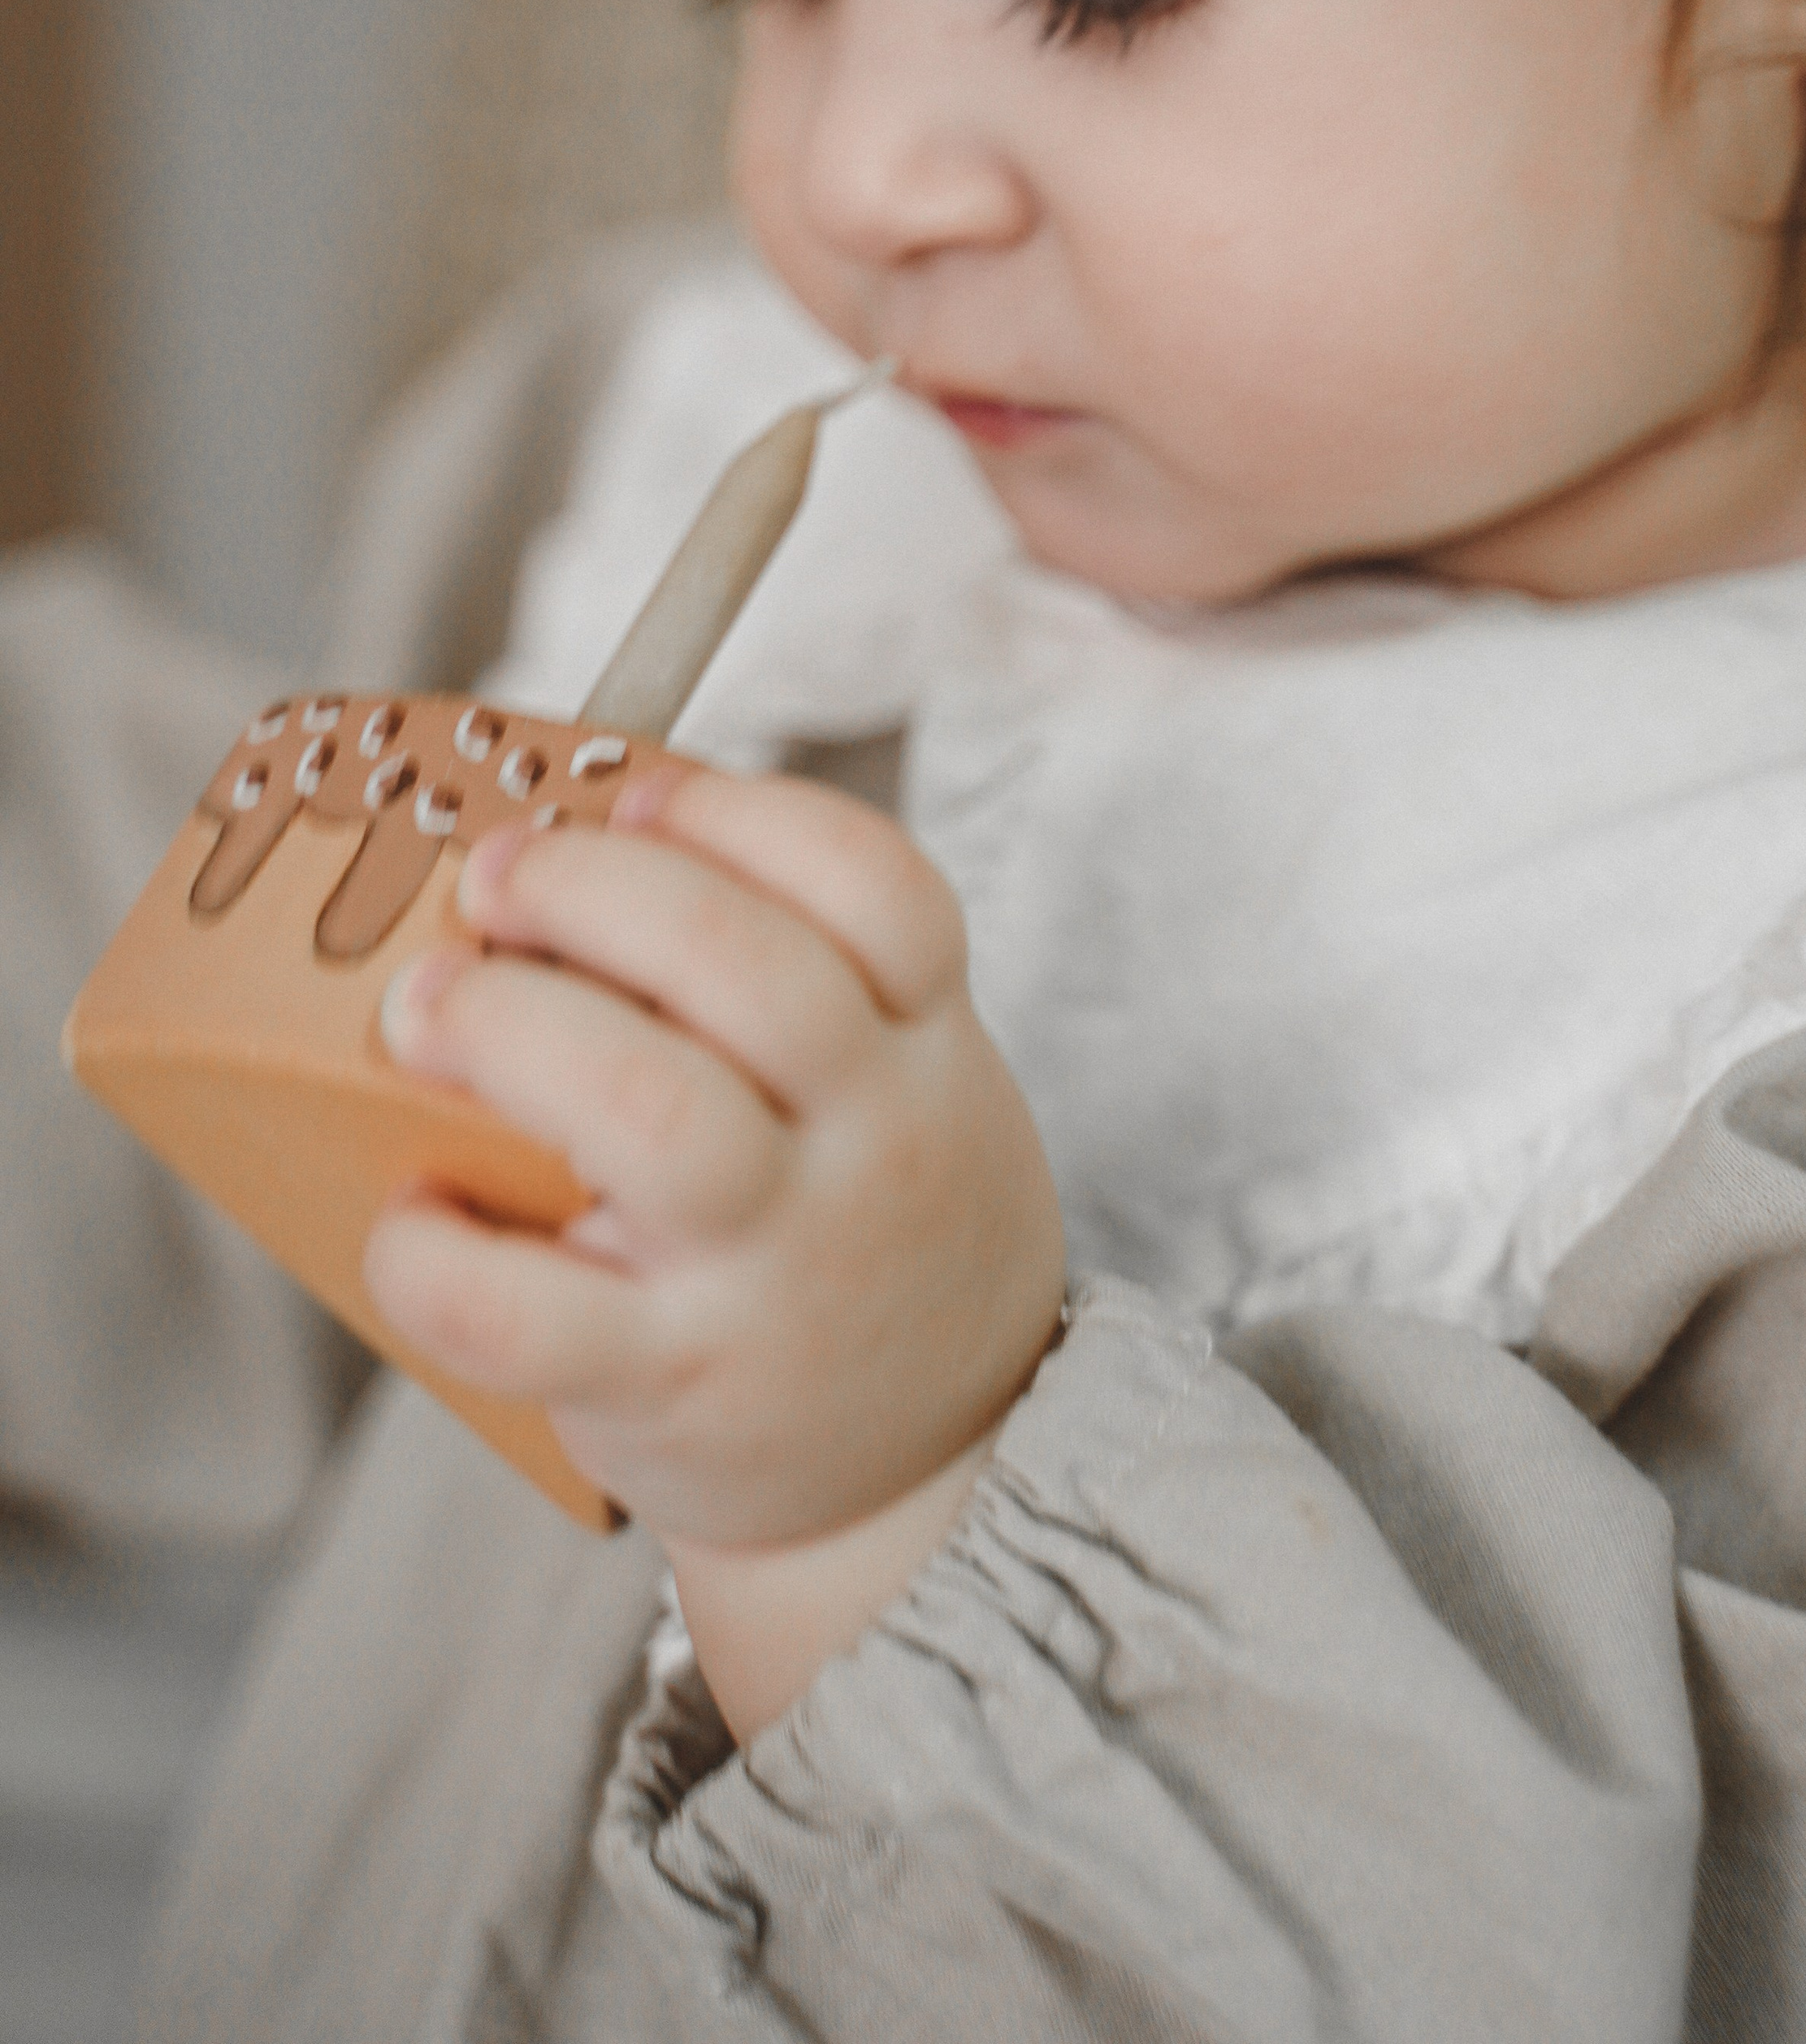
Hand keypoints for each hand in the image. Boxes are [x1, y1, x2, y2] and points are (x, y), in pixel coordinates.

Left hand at [363, 762, 1065, 1722]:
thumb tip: (585, 833)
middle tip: (493, 876)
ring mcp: (771, 1271)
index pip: (881, 891)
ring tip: (425, 1006)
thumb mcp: (911, 1085)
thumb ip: (812, 975)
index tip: (637, 799)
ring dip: (515, 1029)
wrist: (931, 1470)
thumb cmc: (876, 1227)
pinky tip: (411, 1213)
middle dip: (595, 891)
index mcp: (925, 1052)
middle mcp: (868, 1148)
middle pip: (756, 972)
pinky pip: (531, 1317)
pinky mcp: (668, 1382)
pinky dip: (440, 1257)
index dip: (744, 817)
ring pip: (658, 1116)